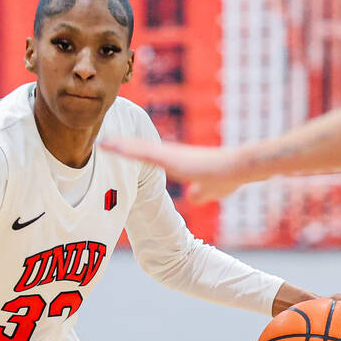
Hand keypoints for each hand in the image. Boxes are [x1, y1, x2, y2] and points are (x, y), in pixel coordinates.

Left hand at [99, 139, 259, 202]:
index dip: (133, 151)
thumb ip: (200, 193)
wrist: (238, 167)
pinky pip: (144, 153)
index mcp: (177, 160)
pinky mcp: (172, 158)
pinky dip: (127, 150)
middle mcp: (171, 154)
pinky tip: (113, 147)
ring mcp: (170, 155)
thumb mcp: (211, 190)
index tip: (117, 148)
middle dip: (121, 145)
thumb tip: (193, 198)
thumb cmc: (228, 176)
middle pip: (140, 148)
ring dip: (120, 146)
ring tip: (101, 142)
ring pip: (139, 148)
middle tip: (101, 141)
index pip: (149, 154)